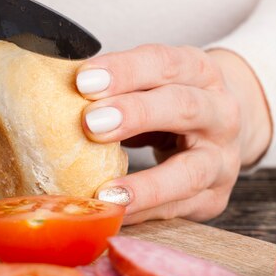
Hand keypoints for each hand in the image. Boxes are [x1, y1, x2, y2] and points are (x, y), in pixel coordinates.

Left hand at [76, 45, 271, 223]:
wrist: (220, 133)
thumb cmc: (172, 105)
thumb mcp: (154, 85)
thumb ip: (118, 88)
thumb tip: (52, 93)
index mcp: (200, 73)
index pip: (165, 63)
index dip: (125, 70)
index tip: (84, 80)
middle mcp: (220, 112)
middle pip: (184, 107)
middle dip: (136, 113)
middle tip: (90, 123)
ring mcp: (222, 159)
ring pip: (192, 171)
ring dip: (147, 184)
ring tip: (106, 192)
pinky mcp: (215, 197)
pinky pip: (178, 208)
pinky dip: (144, 212)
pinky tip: (114, 213)